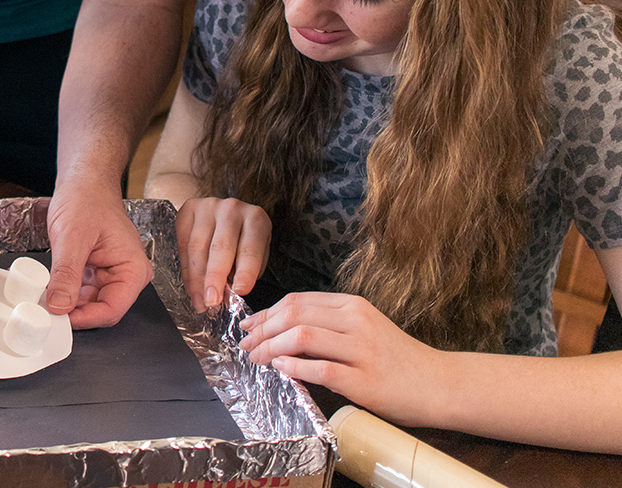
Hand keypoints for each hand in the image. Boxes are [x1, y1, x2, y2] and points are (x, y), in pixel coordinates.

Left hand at [46, 178, 152, 328]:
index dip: (85, 318)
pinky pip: (81, 293)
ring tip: (45, 297)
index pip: (112, 310)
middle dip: (74, 312)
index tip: (58, 319)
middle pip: (101, 310)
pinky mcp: (97, 273)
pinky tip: (50, 289)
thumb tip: (59, 306)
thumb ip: (67, 275)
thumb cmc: (86, 199)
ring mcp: (111, 275)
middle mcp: (127, 275)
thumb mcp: (72, 238)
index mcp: (133, 269)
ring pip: (89, 304)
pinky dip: (65, 293)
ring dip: (67, 304)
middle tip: (46, 310)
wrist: (84, 181)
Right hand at [175, 197, 270, 311]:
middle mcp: (232, 209)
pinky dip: (186, 269)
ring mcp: (208, 207)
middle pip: (220, 246)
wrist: (228, 215)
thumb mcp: (254, 255)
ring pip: (197, 246)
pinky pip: (183, 243)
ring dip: (196, 278)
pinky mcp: (188, 210)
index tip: (240, 291)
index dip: (246, 271)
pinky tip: (191, 286)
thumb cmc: (244, 240)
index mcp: (256, 220)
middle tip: (212, 300)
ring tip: (200, 300)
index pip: (250, 248)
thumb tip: (225, 295)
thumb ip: (242, 272)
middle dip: (215, 277)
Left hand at [238, 292, 447, 425]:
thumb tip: (281, 331)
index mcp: (352, 305)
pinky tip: (280, 370)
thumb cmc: (396, 358)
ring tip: (256, 359)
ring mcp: (361, 349)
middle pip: (294, 314)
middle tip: (245, 345)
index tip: (248, 326)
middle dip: (262, 330)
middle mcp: (356, 321)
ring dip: (270, 348)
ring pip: (302, 337)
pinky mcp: (365, 379)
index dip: (266, 313)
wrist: (439, 383)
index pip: (297, 301)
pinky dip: (294, 368)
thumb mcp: (363, 328)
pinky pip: (321, 369)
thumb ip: (329, 325)